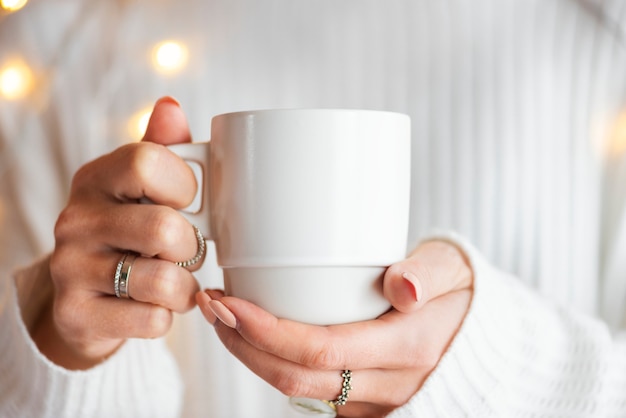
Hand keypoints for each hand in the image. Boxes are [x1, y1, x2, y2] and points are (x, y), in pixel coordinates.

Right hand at [33, 97, 202, 369]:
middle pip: (165, 228)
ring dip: (184, 287)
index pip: (150, 162)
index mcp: (96, 178)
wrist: (85, 298)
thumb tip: (171, 107)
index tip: (188, 202)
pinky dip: (167, 316)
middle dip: (192, 246)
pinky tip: (153, 306)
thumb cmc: (127, 234)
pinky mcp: (76, 315)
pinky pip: (153, 320)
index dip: (186, 186)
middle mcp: (76, 220)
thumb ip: (162, 150)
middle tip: (186, 251)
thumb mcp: (140, 189)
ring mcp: (70, 269)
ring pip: (163, 281)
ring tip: (175, 281)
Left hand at [197, 240, 472, 417]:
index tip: (229, 301)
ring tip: (227, 315)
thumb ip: (428, 273)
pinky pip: (316, 394)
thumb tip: (402, 287)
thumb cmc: (464, 294)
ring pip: (300, 392)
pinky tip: (262, 336)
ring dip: (254, 356)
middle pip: (296, 379)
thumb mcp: (454, 268)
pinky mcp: (370, 404)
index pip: (319, 350)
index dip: (264, 331)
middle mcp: (390, 386)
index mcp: (408, 349)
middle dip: (243, 344)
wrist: (486, 337)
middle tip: (213, 304)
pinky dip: (280, 366)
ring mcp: (378, 402)